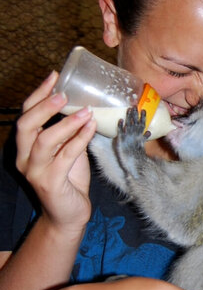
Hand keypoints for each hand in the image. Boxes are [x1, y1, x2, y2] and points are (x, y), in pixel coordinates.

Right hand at [15, 71, 96, 233]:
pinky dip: (80, 140)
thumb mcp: (67, 151)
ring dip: (66, 123)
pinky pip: (65, 156)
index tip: (55, 76)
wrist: (68, 214)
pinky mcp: (50, 182)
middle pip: (26, 124)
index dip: (38, 94)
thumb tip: (84, 106)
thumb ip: (68, 133)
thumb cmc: (69, 179)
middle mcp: (25, 157)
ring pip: (45, 140)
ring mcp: (35, 171)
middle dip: (44, 106)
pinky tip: (91, 128)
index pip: (26, 114)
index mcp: (26, 147)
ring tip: (86, 110)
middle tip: (65, 93)